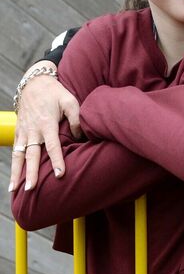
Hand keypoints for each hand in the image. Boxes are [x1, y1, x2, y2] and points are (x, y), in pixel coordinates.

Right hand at [9, 65, 80, 192]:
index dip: (56, 160)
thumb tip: (80, 137)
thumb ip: (76, 119)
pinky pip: (15, 151)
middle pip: (32, 155)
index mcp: (47, 123)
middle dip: (31, 172)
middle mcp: (33, 130)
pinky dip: (13, 166)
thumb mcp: (70, 100)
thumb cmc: (55, 93)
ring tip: (16, 190)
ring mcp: (24, 132)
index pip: (52, 145)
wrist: (34, 83)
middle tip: (32, 189)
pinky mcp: (19, 133)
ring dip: (17, 173)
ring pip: (19, 156)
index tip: (60, 174)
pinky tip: (13, 181)